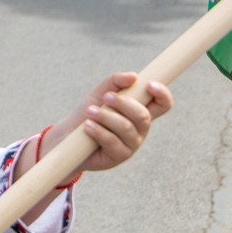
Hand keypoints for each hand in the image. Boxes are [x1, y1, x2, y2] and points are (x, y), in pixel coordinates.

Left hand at [43, 73, 172, 173]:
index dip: (162, 95)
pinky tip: (88, 125)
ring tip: (89, 112)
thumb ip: (115, 82)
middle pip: (143, 116)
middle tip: (105, 97)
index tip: (149, 85)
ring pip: (126, 128)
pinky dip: (99, 130)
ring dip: (106, 116)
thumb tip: (133, 77)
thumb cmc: (89, 113)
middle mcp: (140, 129)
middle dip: (123, 103)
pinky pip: (112, 141)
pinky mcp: (118, 156)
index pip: (162, 105)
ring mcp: (131, 144)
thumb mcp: (100, 93)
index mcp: (140, 112)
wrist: (69, 136)